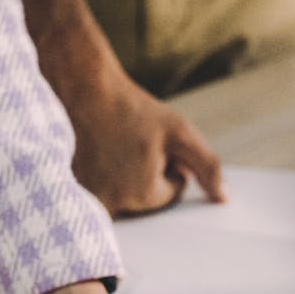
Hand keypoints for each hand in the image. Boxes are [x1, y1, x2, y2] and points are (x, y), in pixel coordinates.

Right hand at [65, 73, 224, 216]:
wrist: (83, 90)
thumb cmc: (131, 109)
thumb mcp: (179, 132)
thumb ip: (207, 166)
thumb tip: (223, 198)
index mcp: (142, 193)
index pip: (169, 193)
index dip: (168, 165)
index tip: (153, 143)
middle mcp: (113, 203)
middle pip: (143, 199)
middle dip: (145, 174)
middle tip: (133, 144)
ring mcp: (88, 199)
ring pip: (121, 196)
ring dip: (123, 176)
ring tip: (114, 147)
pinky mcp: (71, 192)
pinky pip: (97, 193)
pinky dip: (101, 175)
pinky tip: (97, 151)